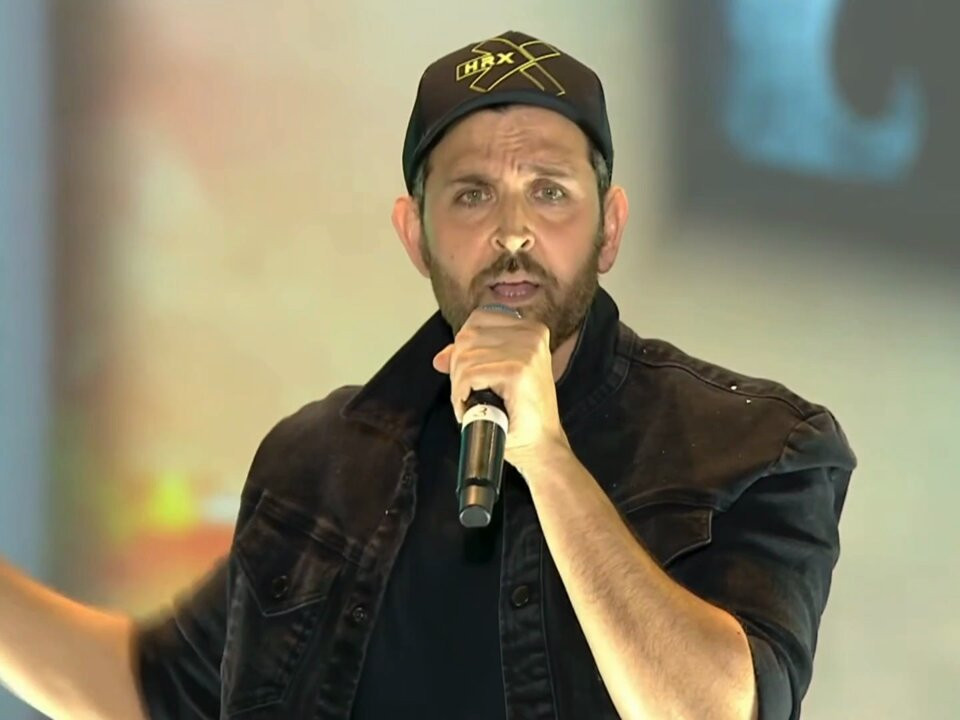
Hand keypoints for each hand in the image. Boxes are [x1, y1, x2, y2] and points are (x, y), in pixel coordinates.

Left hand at [432, 307, 570, 476]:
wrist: (540, 445)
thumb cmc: (522, 414)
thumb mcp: (496, 378)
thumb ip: (471, 359)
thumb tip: (440, 358)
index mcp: (530, 329)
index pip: (477, 320)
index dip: (463, 346)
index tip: (468, 373)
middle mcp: (531, 334)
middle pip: (467, 337)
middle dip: (458, 369)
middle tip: (467, 394)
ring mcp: (526, 351)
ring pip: (465, 357)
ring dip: (459, 386)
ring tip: (471, 404)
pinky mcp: (517, 370)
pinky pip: (469, 375)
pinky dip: (462, 395)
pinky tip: (471, 409)